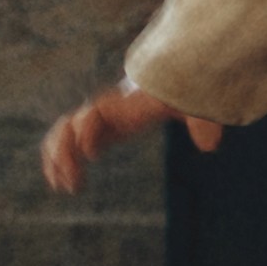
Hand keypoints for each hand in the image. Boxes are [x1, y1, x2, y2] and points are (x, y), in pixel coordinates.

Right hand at [40, 85, 215, 193]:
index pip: (95, 114)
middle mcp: (105, 111)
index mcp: (123, 105)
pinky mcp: (101, 131)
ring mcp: (100, 121)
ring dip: (57, 158)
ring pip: (63, 134)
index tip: (91, 155)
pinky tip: (67, 185)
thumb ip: (199, 121)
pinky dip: (62, 160)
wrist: (173, 80)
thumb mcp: (192, 105)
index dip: (88, 132)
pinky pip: (71, 142)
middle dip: (64, 152)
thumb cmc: (181, 93)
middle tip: (72, 182)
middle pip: (70, 125)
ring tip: (64, 186)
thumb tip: (209, 146)